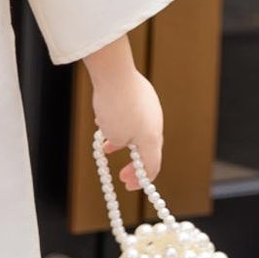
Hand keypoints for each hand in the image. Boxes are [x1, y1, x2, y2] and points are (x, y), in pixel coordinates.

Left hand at [93, 63, 163, 189]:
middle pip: (147, 149)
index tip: (128, 185)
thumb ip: (121, 143)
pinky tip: (103, 122)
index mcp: (153, 138)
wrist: (115, 72)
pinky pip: (132, 115)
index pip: (152, 166)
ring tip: (106, 147)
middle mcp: (155, 123)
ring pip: (138, 130)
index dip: (140, 180)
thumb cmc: (115, 107)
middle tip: (121, 174)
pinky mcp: (140, 93)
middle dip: (133, 164)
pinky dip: (121, 124)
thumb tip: (121, 138)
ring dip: (124, 142)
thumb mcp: (116, 135)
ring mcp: (149, 107)